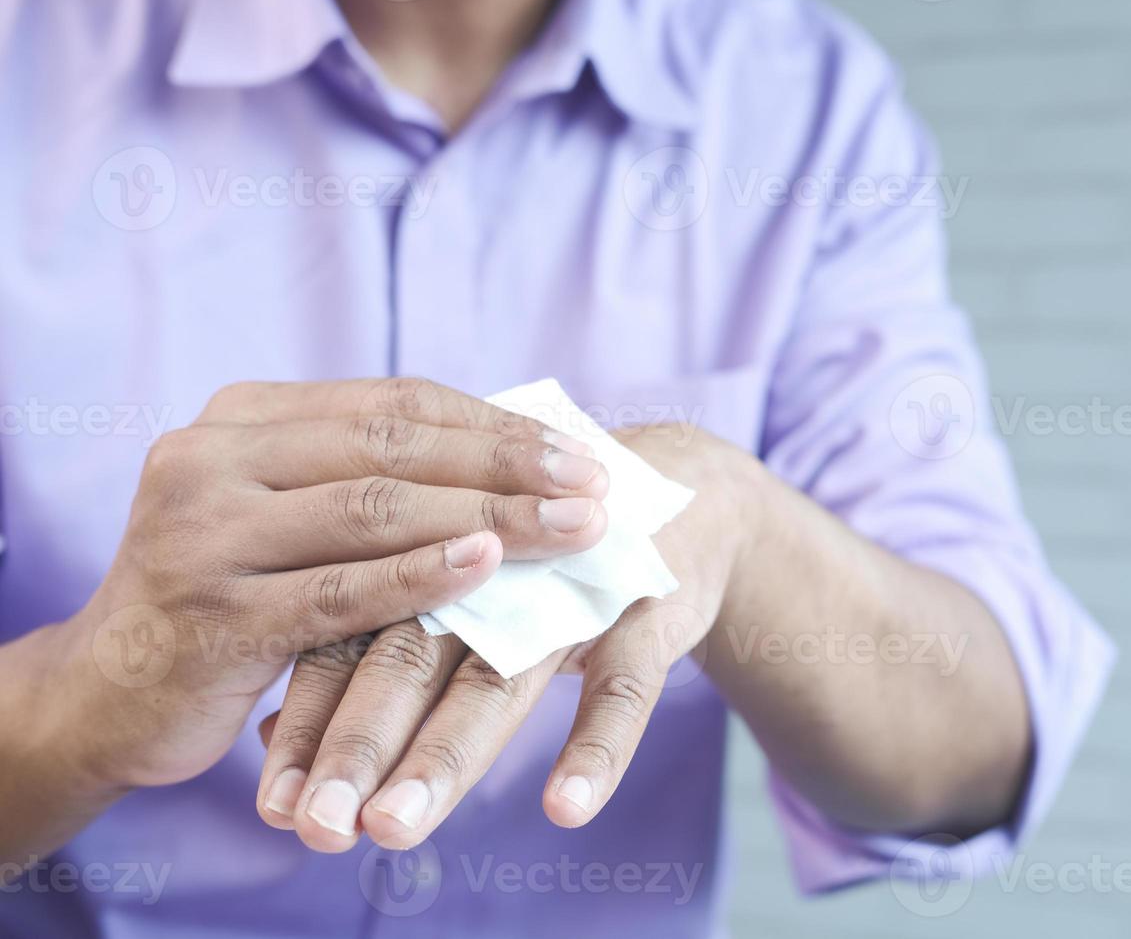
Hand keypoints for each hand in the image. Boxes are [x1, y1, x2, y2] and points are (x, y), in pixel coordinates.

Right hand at [52, 378, 610, 793]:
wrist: (106, 692)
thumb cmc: (233, 594)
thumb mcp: (284, 513)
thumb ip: (368, 477)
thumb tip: (521, 460)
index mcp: (242, 416)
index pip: (396, 402)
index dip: (495, 426)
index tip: (579, 451)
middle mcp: (213, 457)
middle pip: (393, 447)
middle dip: (507, 467)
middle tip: (595, 486)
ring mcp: (206, 533)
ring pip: (374, 510)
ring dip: (487, 518)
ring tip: (571, 527)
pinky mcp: (214, 614)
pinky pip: (341, 591)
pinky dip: (422, 576)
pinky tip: (489, 568)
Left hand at [254, 424, 762, 850]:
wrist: (676, 493)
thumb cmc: (544, 558)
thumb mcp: (460, 594)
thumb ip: (365, 651)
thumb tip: (263, 729)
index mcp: (432, 559)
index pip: (353, 637)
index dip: (312, 720)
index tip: (273, 806)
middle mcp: (491, 572)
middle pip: (410, 655)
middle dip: (359, 744)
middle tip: (317, 827)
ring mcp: (572, 587)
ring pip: (502, 675)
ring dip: (447, 751)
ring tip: (394, 827)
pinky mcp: (646, 606)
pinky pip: (625, 685)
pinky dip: (598, 744)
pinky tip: (566, 807)